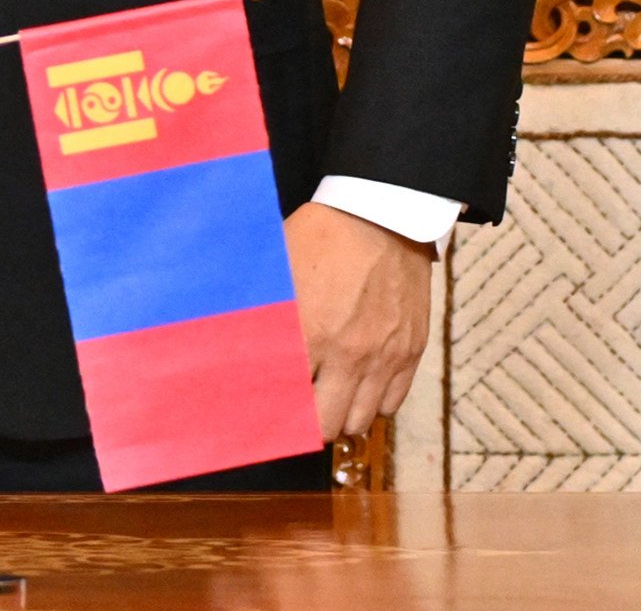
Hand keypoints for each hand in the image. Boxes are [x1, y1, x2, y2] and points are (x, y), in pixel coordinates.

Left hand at [286, 201, 436, 438]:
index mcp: (309, 332)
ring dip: (340, 415)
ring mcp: (384, 356)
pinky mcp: (411, 351)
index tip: (263, 412)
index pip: (287, 399)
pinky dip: (373, 403)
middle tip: (296, 410)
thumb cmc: (321, 237)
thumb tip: (229, 342)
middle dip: (307, 423)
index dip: (273, 411)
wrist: (383, 216)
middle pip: (326, 424)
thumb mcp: (278, 270)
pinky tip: (357, 386)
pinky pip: (392, 404)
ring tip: (326, 398)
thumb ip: (263, 314)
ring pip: (360, 420)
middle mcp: (348, 354)